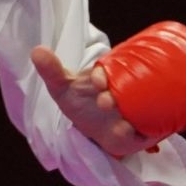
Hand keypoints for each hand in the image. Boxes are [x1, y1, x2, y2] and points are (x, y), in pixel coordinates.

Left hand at [31, 46, 159, 157]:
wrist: (93, 129)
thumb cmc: (80, 101)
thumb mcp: (62, 87)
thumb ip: (51, 71)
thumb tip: (37, 50)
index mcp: (111, 75)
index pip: (111, 70)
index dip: (102, 76)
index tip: (95, 83)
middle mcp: (130, 90)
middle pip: (130, 91)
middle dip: (117, 97)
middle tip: (104, 102)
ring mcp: (140, 110)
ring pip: (143, 111)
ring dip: (132, 117)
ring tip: (121, 126)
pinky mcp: (146, 130)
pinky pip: (148, 131)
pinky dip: (140, 134)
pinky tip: (129, 135)